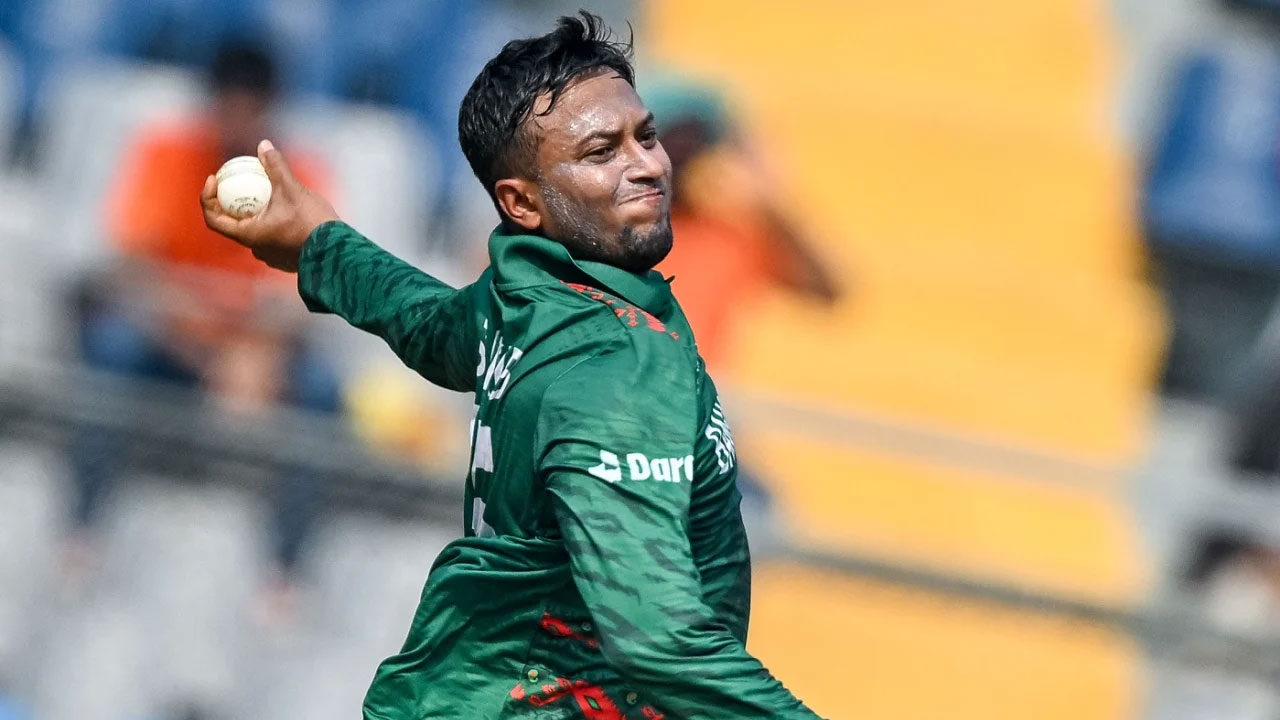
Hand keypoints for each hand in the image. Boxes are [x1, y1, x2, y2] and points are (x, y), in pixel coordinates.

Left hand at [201, 139, 339, 272]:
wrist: (338, 252)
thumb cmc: (311, 223)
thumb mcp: (291, 189)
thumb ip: (276, 167)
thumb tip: (263, 145)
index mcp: (248, 234)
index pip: (213, 218)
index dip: (207, 197)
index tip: (215, 179)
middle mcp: (255, 248)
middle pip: (233, 223)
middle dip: (232, 202)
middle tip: (238, 182)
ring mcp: (271, 256)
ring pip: (255, 231)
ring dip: (255, 214)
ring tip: (267, 195)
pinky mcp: (286, 259)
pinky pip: (272, 238)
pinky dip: (272, 224)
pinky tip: (286, 211)